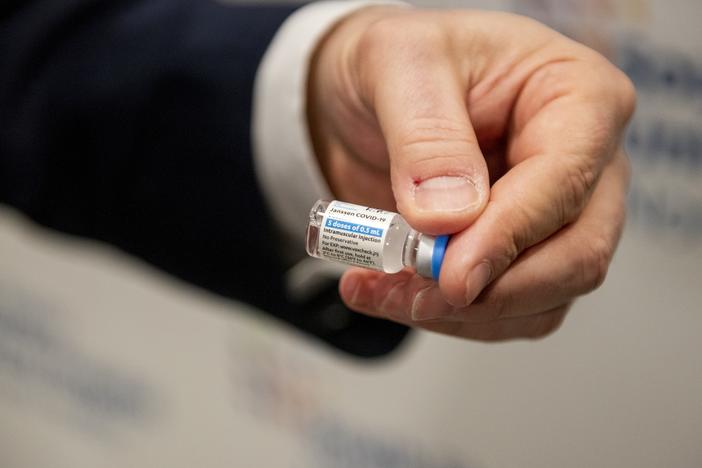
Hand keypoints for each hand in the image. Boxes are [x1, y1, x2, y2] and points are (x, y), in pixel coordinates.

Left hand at [307, 7, 634, 340]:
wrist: (369, 96)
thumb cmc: (399, 62)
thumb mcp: (399, 67)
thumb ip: (426, 137)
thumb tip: (449, 217)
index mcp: (577, 97)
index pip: (565, 181)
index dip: (509, 237)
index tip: (451, 275)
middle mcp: (582, 163)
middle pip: (576, 256)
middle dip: (491, 291)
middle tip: (414, 295)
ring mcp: (555, 215)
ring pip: (543, 298)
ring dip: (462, 314)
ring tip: (382, 290)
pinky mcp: (519, 253)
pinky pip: (506, 309)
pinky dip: (450, 316)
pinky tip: (392, 294)